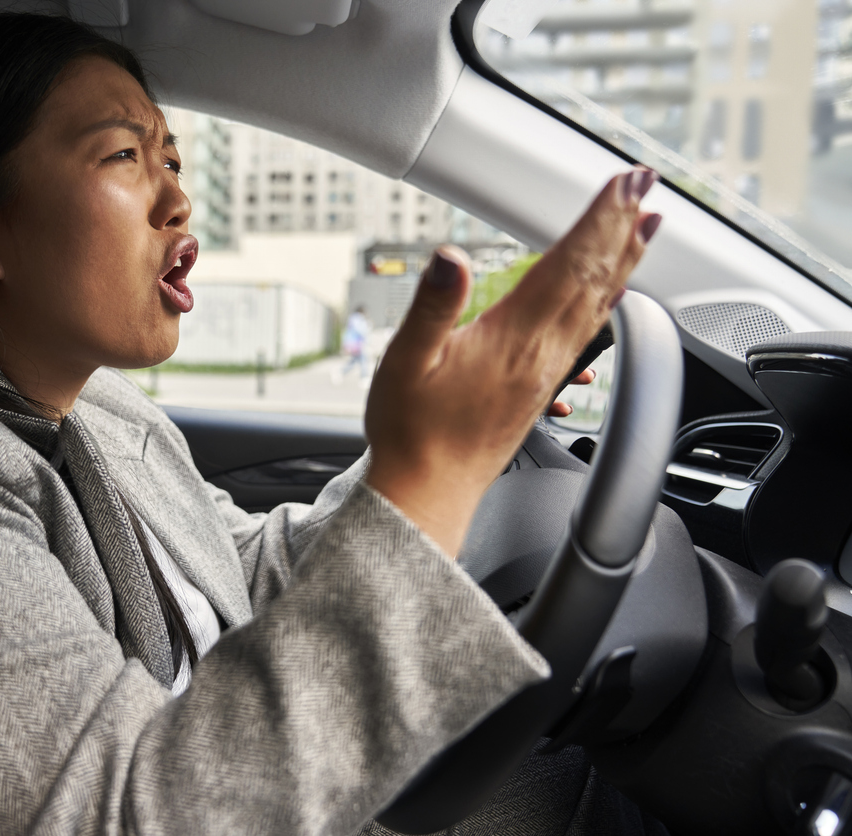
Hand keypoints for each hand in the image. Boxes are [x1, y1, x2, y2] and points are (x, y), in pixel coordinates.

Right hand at [365, 168, 660, 554]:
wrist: (427, 492)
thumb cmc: (411, 432)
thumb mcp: (405, 361)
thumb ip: (432, 306)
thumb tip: (448, 257)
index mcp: (514, 338)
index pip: (568, 264)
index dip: (599, 219)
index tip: (622, 183)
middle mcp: (543, 353)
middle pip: (595, 278)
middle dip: (622, 227)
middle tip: (644, 185)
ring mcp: (547, 372)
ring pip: (599, 305)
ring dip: (624, 260)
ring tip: (644, 227)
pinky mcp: (541, 387)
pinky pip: (587, 332)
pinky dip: (607, 300)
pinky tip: (610, 295)